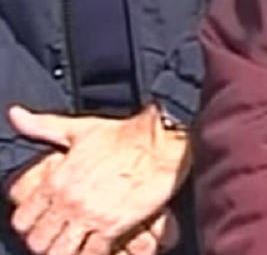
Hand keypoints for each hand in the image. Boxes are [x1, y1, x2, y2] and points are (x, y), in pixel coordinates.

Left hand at [7, 106, 188, 254]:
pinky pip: (92, 253)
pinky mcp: (115, 225)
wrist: (162, 141)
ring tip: (74, 247)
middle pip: (39, 240)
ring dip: (65, 252)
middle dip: (45, 242)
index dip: (28, 225)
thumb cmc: (125, 134)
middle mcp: (68, 201)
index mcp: (56, 180)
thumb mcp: (80, 128)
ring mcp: (90, 216)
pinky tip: (97, 248)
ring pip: (60, 252)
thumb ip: (42, 126)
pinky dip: (91, 254)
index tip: (40, 223)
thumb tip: (16, 115)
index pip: (23, 218)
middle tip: (57, 238)